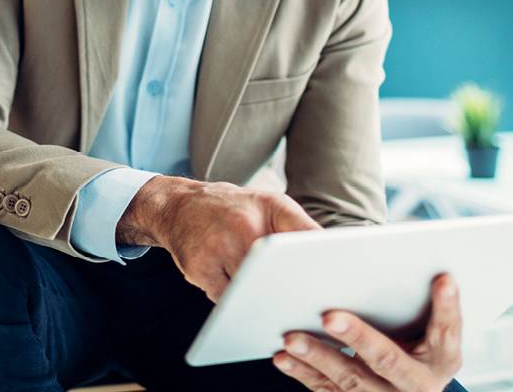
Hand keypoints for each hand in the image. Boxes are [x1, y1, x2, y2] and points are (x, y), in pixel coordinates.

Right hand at [118, 175, 320, 301]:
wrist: (178, 205)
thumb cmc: (233, 209)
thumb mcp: (271, 205)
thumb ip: (301, 227)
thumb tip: (334, 255)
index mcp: (271, 207)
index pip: (305, 234)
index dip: (320, 261)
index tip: (331, 283)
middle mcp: (245, 225)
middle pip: (278, 274)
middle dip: (291, 291)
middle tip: (302, 307)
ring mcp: (219, 247)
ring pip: (251, 291)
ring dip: (261, 301)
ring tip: (272, 307)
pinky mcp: (199, 268)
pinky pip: (227, 300)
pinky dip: (234, 302)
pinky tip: (237, 295)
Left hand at [271, 273, 462, 391]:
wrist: (409, 383)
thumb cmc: (418, 338)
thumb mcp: (429, 324)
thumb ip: (420, 299)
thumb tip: (409, 261)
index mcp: (444, 357)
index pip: (448, 329)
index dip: (446, 305)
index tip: (443, 278)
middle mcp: (419, 384)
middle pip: (387, 360)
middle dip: (358, 338)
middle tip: (329, 317)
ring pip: (351, 379)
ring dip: (318, 356)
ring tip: (291, 336)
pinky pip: (327, 390)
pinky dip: (303, 373)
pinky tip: (283, 356)